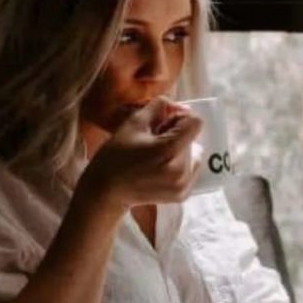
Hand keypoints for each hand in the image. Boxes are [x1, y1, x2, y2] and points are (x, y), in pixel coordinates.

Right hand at [80, 96, 203, 210]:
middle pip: (194, 139)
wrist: (107, 191)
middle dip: (178, 135)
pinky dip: (180, 165)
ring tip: (157, 156)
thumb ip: (160, 108)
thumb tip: (183, 107)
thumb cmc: (116, 156)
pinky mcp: (183, 194)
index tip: (164, 124)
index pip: (196, 123)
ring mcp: (183, 185)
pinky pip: (191, 170)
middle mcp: (181, 170)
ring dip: (180, 150)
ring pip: (195, 154)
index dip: (181, 118)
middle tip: (154, 141)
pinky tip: (160, 167)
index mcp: (169, 150)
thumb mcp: (134, 123)